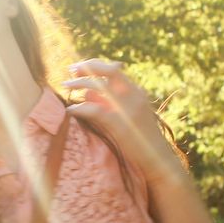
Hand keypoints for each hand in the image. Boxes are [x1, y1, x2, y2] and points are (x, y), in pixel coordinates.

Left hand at [62, 58, 183, 184]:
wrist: (157, 157)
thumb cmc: (141, 137)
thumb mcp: (128, 114)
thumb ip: (109, 102)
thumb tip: (87, 93)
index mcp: (136, 91)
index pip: (113, 69)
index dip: (94, 65)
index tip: (79, 67)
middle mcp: (133, 95)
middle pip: (108, 71)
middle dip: (87, 67)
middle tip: (70, 69)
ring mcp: (127, 108)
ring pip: (99, 86)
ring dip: (79, 83)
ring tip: (66, 86)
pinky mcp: (119, 124)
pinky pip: (94, 110)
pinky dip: (79, 108)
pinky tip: (70, 110)